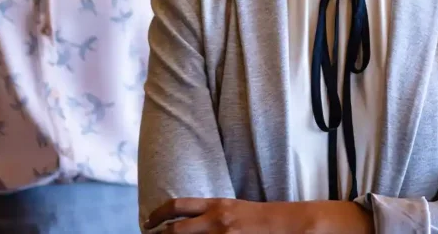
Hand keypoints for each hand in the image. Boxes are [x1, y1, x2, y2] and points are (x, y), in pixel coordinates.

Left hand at [144, 198, 372, 233]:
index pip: (178, 206)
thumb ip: (213, 213)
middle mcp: (216, 222)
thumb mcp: (235, 209)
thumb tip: (190, 221)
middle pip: (175, 231)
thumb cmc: (262, 217)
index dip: (158, 214)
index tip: (148, 222)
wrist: (290, 225)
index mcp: (218, 205)